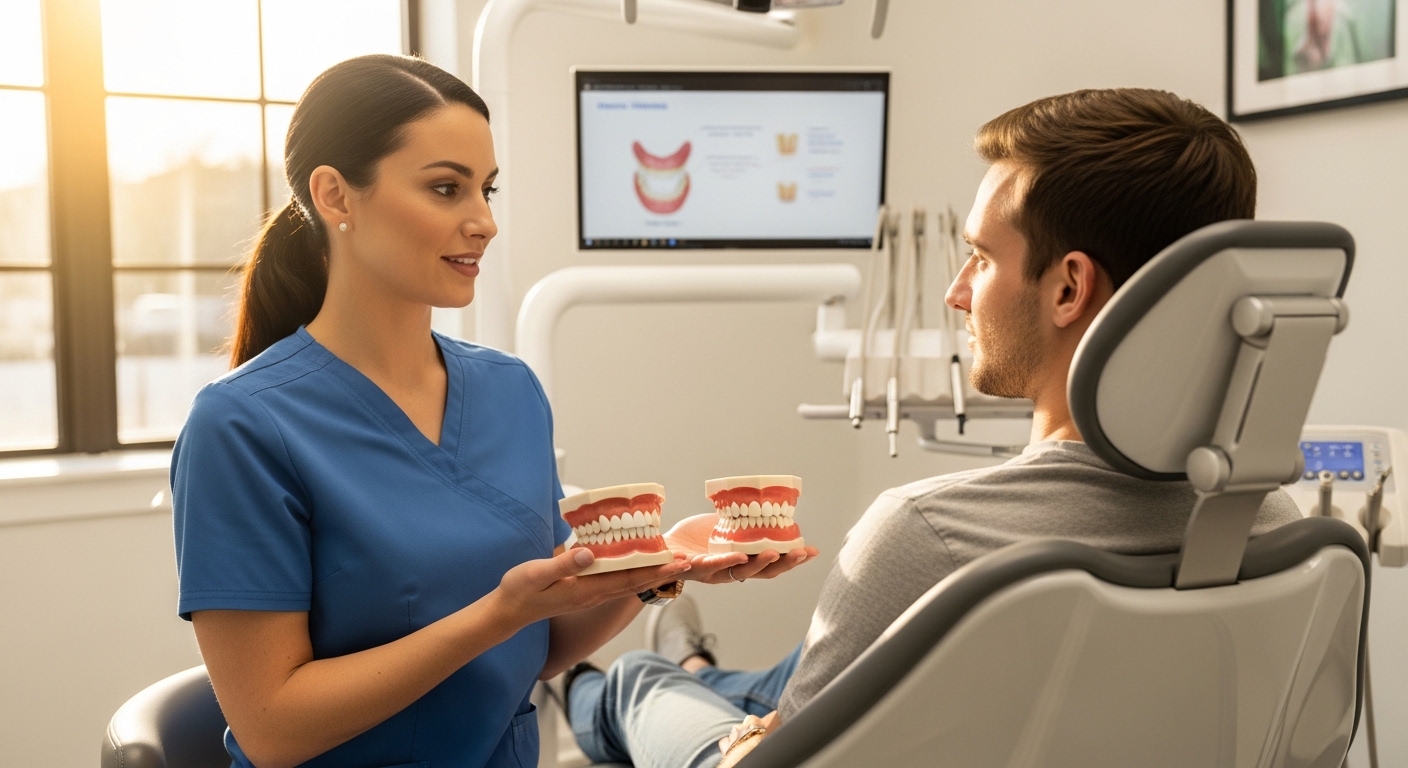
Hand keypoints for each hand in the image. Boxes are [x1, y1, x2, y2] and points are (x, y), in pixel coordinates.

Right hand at [494, 548, 689, 626]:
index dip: (654, 571)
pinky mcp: (582, 591)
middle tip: (687, 561)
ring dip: (650, 572)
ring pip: (626, 582)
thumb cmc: (519, 590)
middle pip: (634, 582)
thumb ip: (563, 563)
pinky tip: (636, 563)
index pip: (628, 579)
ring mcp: (589, 594)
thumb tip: (591, 552)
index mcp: (586, 590)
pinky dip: (631, 571)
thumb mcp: (537, 573)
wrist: (508, 612)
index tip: (677, 562)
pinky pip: (614, 581)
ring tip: (670, 562)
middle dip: (661, 572)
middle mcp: (593, 594)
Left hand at [664, 513, 819, 584]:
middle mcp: (732, 571)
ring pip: (738, 572)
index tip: (813, 551)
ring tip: (772, 553)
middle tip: (799, 552)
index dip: (793, 559)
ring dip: (757, 563)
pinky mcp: (692, 568)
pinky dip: (721, 562)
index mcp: (743, 561)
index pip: (773, 563)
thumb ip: (744, 523)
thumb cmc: (696, 539)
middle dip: (783, 563)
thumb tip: (767, 505)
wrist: (663, 549)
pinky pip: (707, 566)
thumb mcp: (725, 526)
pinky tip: (735, 555)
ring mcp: (713, 573)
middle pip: (762, 573)